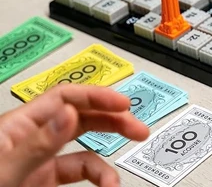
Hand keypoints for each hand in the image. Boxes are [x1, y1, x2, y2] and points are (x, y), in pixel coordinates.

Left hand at [0, 84, 148, 186]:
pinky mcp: (38, 185)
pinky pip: (74, 175)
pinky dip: (95, 179)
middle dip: (112, 119)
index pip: (66, 98)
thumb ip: (34, 144)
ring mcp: (35, 164)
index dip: (98, 96)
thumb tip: (68, 114)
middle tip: (138, 127)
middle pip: (79, 117)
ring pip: (80, 148)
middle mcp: (31, 140)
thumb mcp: (3, 171)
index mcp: (19, 127)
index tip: (124, 106)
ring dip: (105, 156)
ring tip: (116, 178)